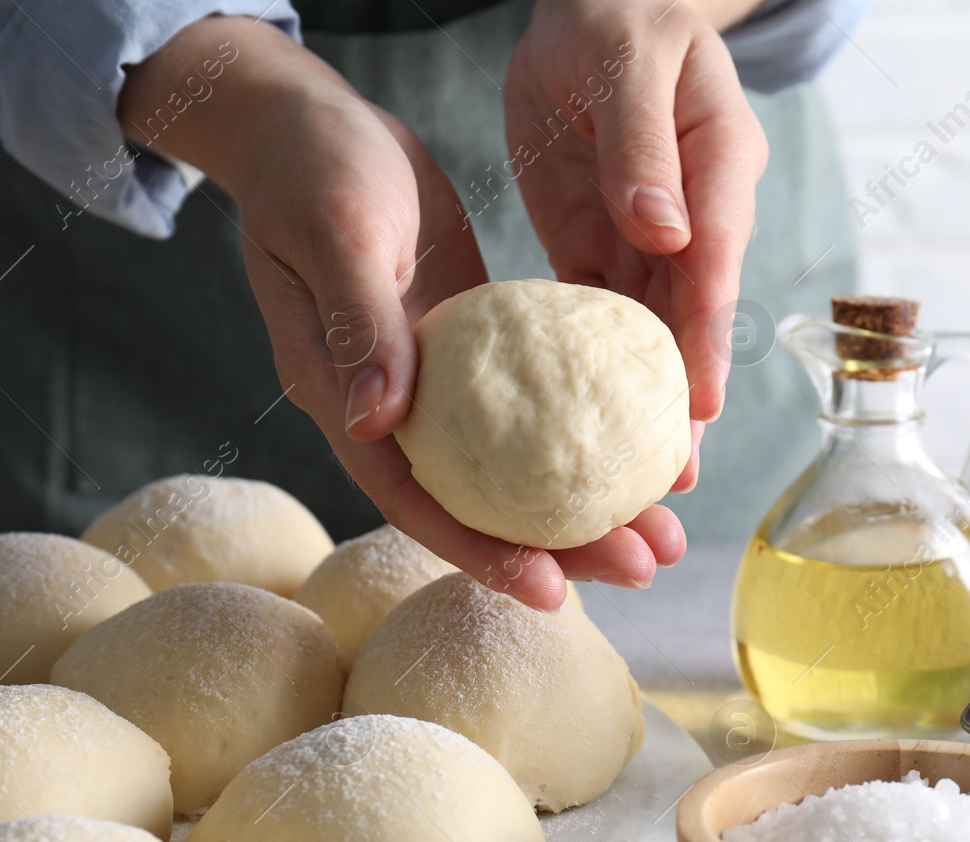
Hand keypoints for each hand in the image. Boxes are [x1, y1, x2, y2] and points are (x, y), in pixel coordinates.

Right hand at [119, 17, 682, 609]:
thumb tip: (380, 423)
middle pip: (479, 504)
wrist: (306, 124)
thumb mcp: (336, 235)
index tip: (552, 589)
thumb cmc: (310, 170)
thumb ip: (359, 327)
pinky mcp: (466, 347)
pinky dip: (576, 431)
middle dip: (561, 544)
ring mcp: (431, 383)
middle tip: (647, 564)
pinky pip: (526, 408)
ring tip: (662, 527)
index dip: (482, 551)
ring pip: (512, 466)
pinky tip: (635, 442)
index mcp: (347, 401)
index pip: (416, 501)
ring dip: (583, 501)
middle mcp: (391, 410)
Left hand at [506, 0, 769, 482]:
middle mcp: (693, 215)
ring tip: (646, 481)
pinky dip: (599, 375)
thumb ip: (643, 144)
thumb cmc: (616, 22)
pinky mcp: (603, 250)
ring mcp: (651, 239)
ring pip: (653, 333)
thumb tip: (664, 230)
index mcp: (716, 163)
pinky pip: (601, 320)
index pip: (714, 257)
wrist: (588, 14)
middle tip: (675, 478)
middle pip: (693, 316)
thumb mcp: (629, 63)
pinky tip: (593, 430)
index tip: (699, 401)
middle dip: (686, 398)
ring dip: (648, 404)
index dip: (707, 333)